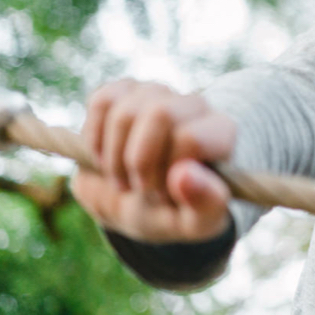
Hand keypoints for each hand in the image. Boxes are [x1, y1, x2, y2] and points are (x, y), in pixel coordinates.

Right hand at [73, 81, 238, 245]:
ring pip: (125, 111)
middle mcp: (192, 104)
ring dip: (114, 158)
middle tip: (140, 188)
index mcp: (221, 133)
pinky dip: (94, 138)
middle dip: (138, 162)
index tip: (165, 196)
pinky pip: (101, 102)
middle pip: (159, 114)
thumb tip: (184, 175)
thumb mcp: (194, 223)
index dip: (168, 171)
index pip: (190, 137)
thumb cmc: (173, 211)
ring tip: (122, 179)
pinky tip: (104, 158)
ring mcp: (157, 93)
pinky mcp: (123, 91)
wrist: (138, 203)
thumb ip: (204, 205)